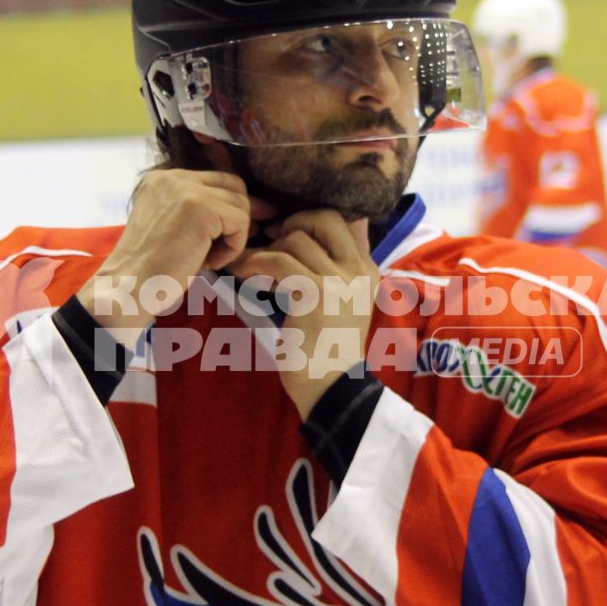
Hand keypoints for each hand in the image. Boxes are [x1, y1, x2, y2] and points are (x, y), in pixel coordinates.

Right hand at [78, 170, 273, 345]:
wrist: (128, 289)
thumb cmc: (151, 270)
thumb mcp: (172, 228)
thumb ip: (200, 211)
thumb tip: (254, 207)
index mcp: (161, 179)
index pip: (215, 179)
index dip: (231, 205)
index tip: (236, 231)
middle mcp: (172, 176)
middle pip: (233, 185)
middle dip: (242, 215)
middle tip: (236, 244)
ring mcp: (186, 189)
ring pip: (240, 204)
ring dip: (234, 236)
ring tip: (208, 258)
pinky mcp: (201, 208)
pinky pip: (240, 222)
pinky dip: (233, 247)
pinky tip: (208, 262)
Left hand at [227, 211, 375, 419]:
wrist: (330, 387)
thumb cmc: (327, 348)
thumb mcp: (338, 302)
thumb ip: (330, 270)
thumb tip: (301, 235)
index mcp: (367, 269)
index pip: (343, 219)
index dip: (309, 218)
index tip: (284, 233)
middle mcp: (358, 270)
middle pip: (324, 218)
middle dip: (290, 223)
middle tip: (268, 241)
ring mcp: (340, 282)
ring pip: (296, 239)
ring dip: (264, 249)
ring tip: (245, 264)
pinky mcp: (316, 296)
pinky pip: (278, 263)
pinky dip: (253, 264)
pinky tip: (240, 273)